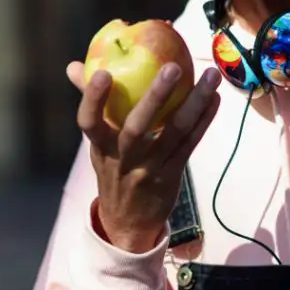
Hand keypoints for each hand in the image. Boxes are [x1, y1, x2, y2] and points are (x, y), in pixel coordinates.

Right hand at [67, 60, 221, 252]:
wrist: (128, 223)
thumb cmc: (113, 169)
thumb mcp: (98, 143)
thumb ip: (91, 103)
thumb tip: (74, 66)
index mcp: (101, 146)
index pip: (90, 122)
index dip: (93, 99)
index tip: (102, 73)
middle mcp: (124, 158)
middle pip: (137, 127)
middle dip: (155, 97)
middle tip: (173, 67)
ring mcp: (150, 168)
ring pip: (174, 132)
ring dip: (195, 102)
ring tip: (211, 76)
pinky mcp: (172, 174)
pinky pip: (190, 144)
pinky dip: (203, 120)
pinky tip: (215, 99)